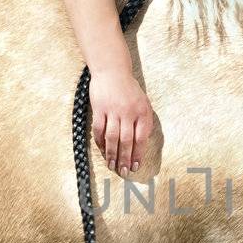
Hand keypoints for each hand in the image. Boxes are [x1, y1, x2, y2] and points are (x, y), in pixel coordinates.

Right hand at [89, 62, 153, 177]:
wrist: (112, 71)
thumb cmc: (129, 89)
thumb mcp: (143, 103)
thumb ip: (143, 121)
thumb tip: (142, 143)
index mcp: (141, 111)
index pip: (141, 137)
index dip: (138, 154)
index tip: (136, 166)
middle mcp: (128, 112)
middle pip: (126, 140)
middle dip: (125, 158)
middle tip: (124, 171)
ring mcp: (112, 110)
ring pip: (112, 137)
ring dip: (112, 154)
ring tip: (112, 166)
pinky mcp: (99, 109)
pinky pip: (98, 129)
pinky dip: (99, 142)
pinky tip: (102, 150)